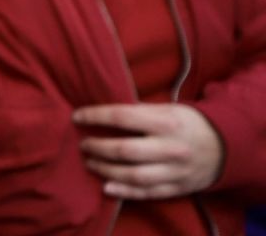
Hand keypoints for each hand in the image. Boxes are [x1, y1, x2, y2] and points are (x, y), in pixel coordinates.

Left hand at [73, 103, 225, 200]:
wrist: (225, 147)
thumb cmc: (186, 122)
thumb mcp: (167, 108)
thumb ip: (139, 112)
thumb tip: (103, 113)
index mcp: (166, 122)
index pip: (122, 117)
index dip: (95, 116)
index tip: (77, 116)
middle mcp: (171, 148)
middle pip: (125, 150)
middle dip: (98, 148)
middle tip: (83, 144)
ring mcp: (176, 171)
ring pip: (135, 176)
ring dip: (107, 171)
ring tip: (90, 163)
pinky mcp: (178, 188)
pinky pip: (149, 193)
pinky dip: (126, 192)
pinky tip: (107, 188)